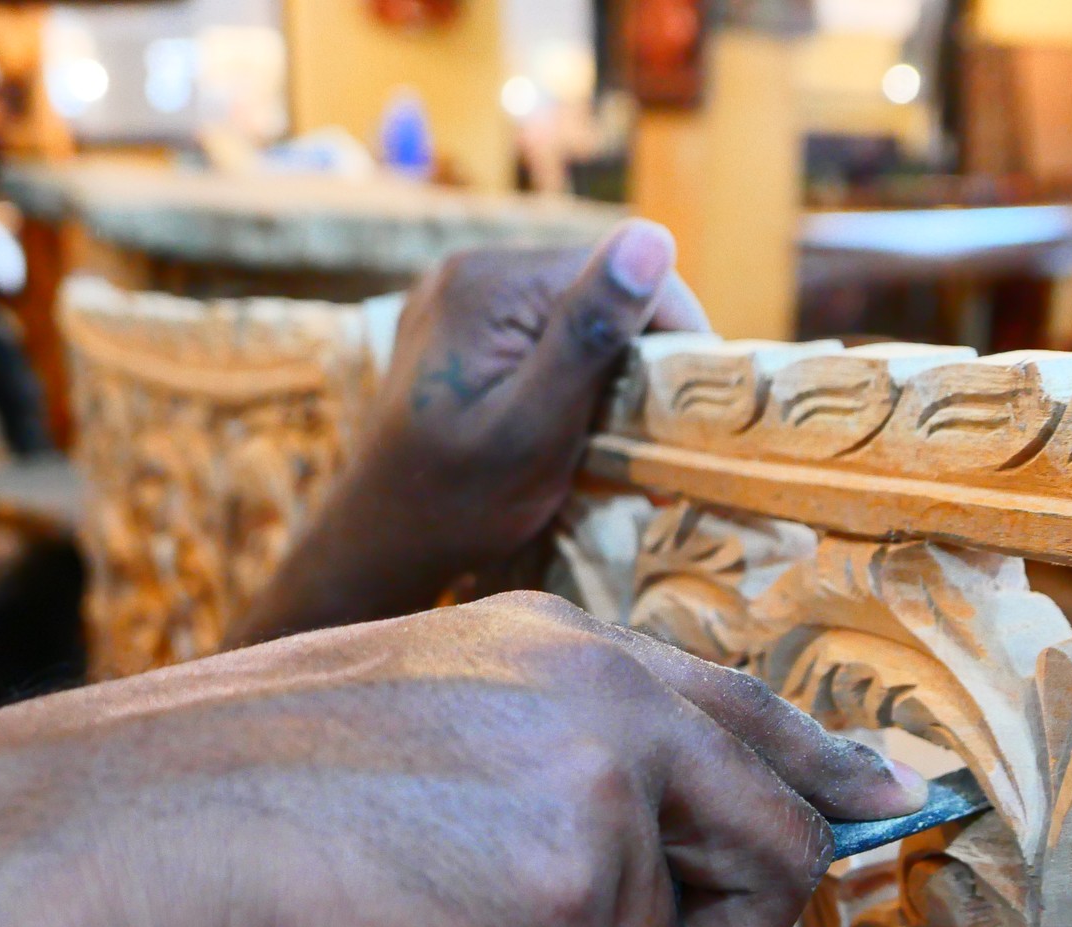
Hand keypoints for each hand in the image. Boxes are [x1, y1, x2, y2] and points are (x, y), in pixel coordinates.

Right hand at [0, 595, 921, 926]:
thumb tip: (636, 874)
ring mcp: (602, 802)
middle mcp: (604, 703)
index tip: (881, 801)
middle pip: (773, 848)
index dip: (821, 766)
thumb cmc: (217, 816)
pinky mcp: (579, 914)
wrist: (112, 863)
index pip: (740, 709)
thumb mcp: (404, 737)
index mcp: (553, 648)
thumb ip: (542, 773)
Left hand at [235, 222, 708, 642]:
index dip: (669, 330)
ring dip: (604, 367)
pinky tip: (567, 424)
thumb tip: (652, 237)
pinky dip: (565, 374)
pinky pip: (534, 333)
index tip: (691, 404)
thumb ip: (589, 334)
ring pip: (570, 312)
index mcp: (490, 282)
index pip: (619, 268)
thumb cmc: (460, 502)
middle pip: (595, 288)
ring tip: (615, 437)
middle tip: (654, 433)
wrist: (381, 545)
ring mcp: (456, 298)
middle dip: (635, 354)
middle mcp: (468, 270)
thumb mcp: (536, 426)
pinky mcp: (455, 331)